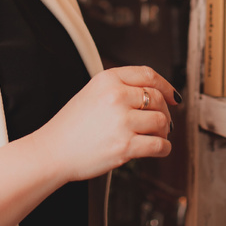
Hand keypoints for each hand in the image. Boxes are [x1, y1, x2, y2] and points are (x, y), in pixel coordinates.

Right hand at [35, 66, 178, 182]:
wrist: (53, 151)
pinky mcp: (125, 146)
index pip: (148, 75)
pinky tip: (158, 148)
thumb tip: (151, 93)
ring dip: (164, 130)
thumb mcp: (91, 92)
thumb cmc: (70, 126)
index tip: (173, 95)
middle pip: (157, 98)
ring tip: (157, 135)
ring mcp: (122, 122)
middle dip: (165, 111)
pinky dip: (164, 148)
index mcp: (108, 79)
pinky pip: (159, 145)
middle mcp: (116, 97)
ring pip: (161, 121)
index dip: (166, 85)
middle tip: (163, 121)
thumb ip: (118, 88)